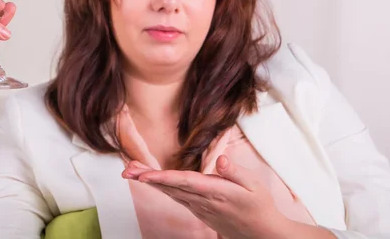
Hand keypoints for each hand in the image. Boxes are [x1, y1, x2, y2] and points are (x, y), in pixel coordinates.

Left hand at [123, 155, 297, 238]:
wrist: (262, 234)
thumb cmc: (260, 206)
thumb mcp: (255, 185)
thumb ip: (235, 171)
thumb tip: (221, 159)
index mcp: (217, 192)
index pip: (185, 182)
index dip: (163, 178)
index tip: (144, 175)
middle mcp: (204, 201)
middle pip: (171, 187)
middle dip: (147, 178)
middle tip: (127, 170)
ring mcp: (200, 207)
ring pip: (171, 193)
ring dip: (151, 182)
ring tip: (132, 172)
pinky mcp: (199, 210)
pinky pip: (177, 197)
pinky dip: (162, 188)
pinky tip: (151, 181)